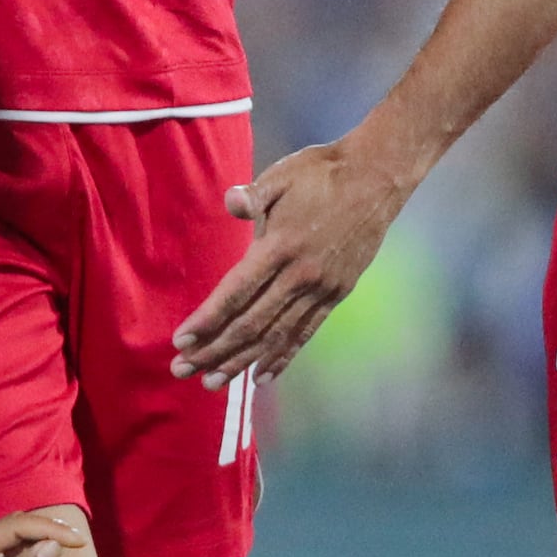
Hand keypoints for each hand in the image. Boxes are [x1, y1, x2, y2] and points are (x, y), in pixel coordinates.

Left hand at [167, 132, 418, 387]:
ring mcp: (321, 288)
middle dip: (214, 350)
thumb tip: (231, 202)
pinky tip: (262, 377)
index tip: (181, 341)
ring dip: (242, 361)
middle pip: (251, 323)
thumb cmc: (320, 173)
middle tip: (182, 371)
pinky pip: (305, 332)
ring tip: (213, 383)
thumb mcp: (281, 176)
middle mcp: (300, 275)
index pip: (236, 293)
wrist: (376, 178)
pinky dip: (282, 356)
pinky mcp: (337, 293)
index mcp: (280, 247)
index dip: (208, 320)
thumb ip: (252, 195)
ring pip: (275, 335)